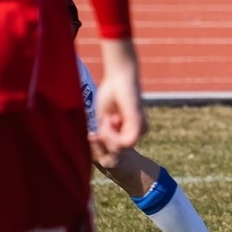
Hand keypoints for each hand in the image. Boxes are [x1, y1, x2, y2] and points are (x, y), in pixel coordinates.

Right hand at [90, 38, 146, 166]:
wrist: (119, 78)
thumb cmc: (110, 94)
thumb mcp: (103, 119)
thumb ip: (105, 136)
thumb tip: (109, 153)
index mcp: (128, 130)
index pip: (114, 149)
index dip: (101, 145)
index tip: (92, 134)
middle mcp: (136, 131)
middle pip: (116, 149)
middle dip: (104, 138)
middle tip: (103, 121)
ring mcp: (139, 129)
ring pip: (119, 147)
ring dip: (108, 134)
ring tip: (108, 117)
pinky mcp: (139, 126)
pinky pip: (123, 142)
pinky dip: (112, 133)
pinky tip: (111, 119)